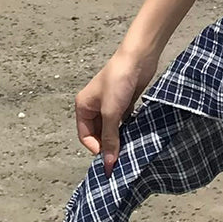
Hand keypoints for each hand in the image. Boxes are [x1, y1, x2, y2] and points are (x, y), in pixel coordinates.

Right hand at [75, 47, 158, 176]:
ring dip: (118, 138)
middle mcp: (94, 106)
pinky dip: (127, 129)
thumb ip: (110, 137)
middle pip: (98, 133)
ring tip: (128, 148)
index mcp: (83, 107)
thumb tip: (108, 162)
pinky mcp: (124, 103)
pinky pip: (123, 122)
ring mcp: (109, 104)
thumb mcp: (111, 112)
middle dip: (108, 144)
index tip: (110, 160)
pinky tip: (135, 135)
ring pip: (111, 128)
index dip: (96, 148)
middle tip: (120, 157)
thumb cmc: (119, 80)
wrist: (139, 59)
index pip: (85, 136)